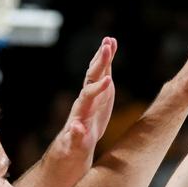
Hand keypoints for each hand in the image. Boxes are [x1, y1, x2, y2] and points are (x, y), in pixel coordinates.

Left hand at [58, 38, 116, 158]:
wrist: (76, 142)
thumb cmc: (75, 146)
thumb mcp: (75, 145)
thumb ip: (76, 136)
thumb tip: (76, 128)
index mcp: (82, 110)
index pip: (88, 96)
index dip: (97, 89)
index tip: (109, 81)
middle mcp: (86, 97)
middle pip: (91, 77)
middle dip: (100, 63)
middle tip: (107, 47)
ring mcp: (93, 91)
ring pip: (97, 70)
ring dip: (103, 55)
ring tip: (110, 40)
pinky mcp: (100, 90)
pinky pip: (104, 71)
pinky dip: (108, 58)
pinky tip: (112, 43)